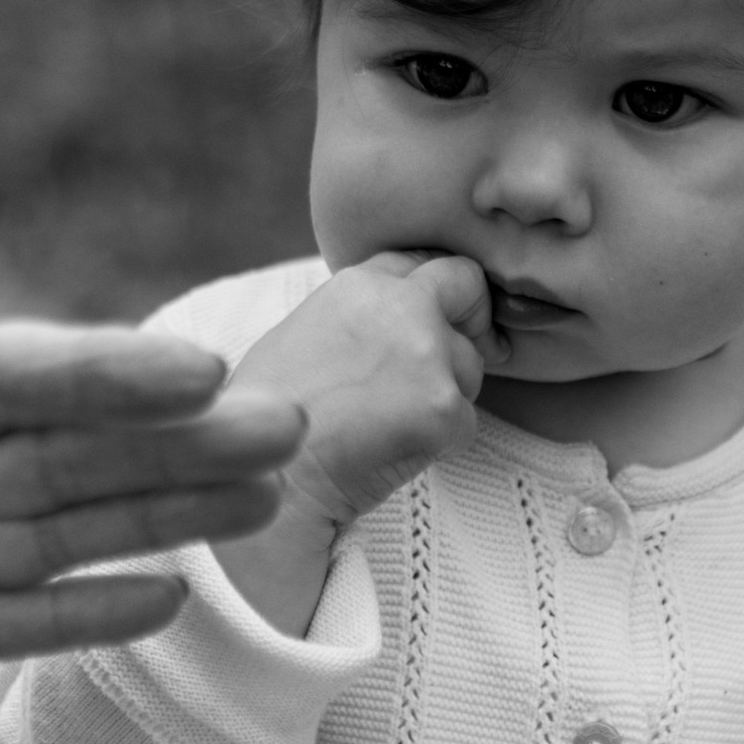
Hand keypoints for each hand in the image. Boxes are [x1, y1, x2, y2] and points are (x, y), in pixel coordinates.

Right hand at [234, 253, 499, 536]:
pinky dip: (440, 443)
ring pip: (468, 367)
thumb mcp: (301, 334)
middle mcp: (400, 306)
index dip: (432, 289)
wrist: (273, 481)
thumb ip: (356, 316)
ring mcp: (426, 354)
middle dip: (472, 314)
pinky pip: (465, 423)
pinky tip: (392, 453)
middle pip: (465, 286)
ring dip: (444, 395)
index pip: (420, 262)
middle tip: (468, 347)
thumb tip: (384, 320)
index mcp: (358, 284)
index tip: (439, 311)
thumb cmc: (271, 419)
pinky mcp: (444, 407)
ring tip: (388, 425)